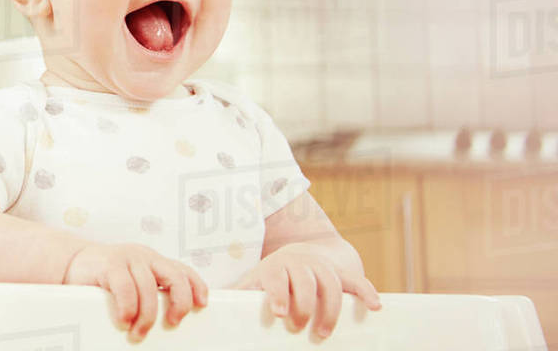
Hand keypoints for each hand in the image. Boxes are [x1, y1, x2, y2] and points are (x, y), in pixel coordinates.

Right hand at [63, 243, 207, 342]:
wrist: (75, 265)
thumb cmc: (107, 280)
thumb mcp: (134, 282)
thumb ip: (150, 293)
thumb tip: (168, 322)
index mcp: (154, 261)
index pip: (183, 270)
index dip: (197, 287)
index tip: (201, 305)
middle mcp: (144, 256)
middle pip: (174, 277)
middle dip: (178, 303)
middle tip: (172, 324)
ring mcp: (127, 257)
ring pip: (148, 288)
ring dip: (146, 316)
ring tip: (137, 333)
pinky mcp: (109, 263)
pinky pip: (125, 287)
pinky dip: (127, 308)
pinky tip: (123, 320)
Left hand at [232, 243, 381, 338]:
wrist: (302, 253)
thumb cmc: (274, 277)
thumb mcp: (255, 281)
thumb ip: (241, 294)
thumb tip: (209, 308)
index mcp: (276, 266)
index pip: (277, 276)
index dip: (279, 292)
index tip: (280, 312)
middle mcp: (300, 264)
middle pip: (305, 281)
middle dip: (305, 305)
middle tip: (303, 329)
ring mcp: (323, 267)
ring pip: (331, 284)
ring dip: (330, 309)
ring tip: (325, 333)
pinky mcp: (343, 273)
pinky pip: (357, 280)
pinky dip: (367, 292)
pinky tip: (376, 308)